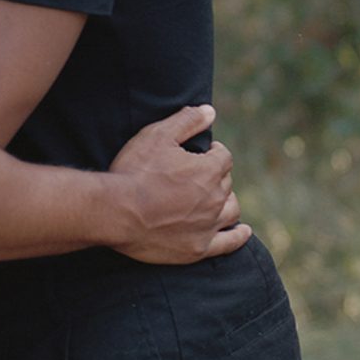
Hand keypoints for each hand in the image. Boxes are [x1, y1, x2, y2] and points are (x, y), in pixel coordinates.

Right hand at [109, 105, 250, 263]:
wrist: (116, 212)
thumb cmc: (135, 170)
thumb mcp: (157, 136)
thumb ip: (187, 121)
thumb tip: (210, 112)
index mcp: (209, 170)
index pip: (223, 157)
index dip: (213, 152)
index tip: (201, 152)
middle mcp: (215, 198)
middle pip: (226, 182)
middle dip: (215, 175)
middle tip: (195, 174)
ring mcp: (208, 225)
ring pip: (231, 210)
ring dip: (226, 200)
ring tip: (214, 197)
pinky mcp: (198, 248)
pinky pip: (229, 243)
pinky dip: (238, 236)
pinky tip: (243, 231)